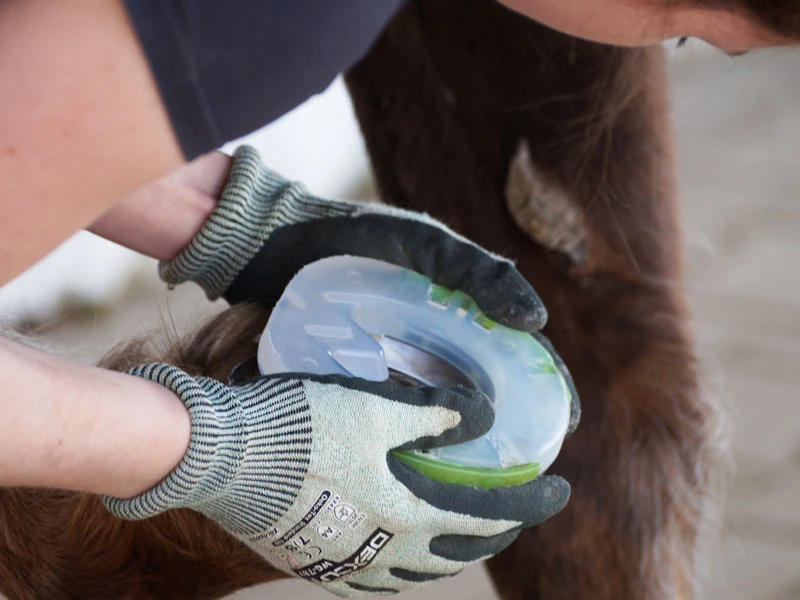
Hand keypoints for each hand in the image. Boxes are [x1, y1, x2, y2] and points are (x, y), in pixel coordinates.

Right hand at [102, 364, 568, 596]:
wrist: (226, 457)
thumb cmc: (305, 429)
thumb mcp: (378, 409)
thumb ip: (433, 413)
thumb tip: (482, 413)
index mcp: (408, 514)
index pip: (489, 515)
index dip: (530, 503)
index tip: (558, 490)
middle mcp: (385, 551)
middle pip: (457, 552)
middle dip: (494, 535)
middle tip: (511, 513)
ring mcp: (348, 565)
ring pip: (416, 572)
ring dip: (448, 553)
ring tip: (458, 534)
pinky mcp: (315, 563)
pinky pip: (372, 578)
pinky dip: (400, 566)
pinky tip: (395, 552)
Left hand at [159, 144, 579, 439]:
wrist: (276, 242)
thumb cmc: (352, 236)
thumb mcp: (423, 245)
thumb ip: (478, 272)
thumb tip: (537, 320)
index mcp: (460, 305)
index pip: (518, 350)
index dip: (546, 385)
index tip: (565, 424)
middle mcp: (434, 335)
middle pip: (485, 386)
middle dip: (508, 424)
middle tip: (523, 466)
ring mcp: (396, 356)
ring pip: (442, 405)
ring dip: (462, 440)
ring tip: (476, 482)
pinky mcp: (359, 371)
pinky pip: (393, 411)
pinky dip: (411, 436)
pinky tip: (415, 466)